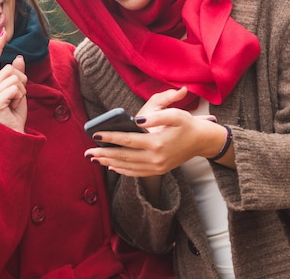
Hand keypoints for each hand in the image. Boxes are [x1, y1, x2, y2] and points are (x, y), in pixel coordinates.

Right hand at [0, 29, 27, 131]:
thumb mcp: (18, 90)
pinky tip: (13, 105)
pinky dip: (20, 96)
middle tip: (18, 95)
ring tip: (15, 101)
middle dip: (22, 80)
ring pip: (14, 78)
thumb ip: (17, 75)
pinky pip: (14, 89)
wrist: (12, 132)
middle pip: (10, 69)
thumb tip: (19, 57)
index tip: (3, 32)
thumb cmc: (14, 112)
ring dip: (22, 90)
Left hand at [84, 87, 227, 175]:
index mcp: (157, 143)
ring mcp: (157, 167)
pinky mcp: (158, 170)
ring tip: (94, 159)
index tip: (95, 134)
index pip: (128, 140)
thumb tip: (137, 119)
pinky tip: (112, 167)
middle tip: (87, 152)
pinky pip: (136, 173)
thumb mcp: (176, 114)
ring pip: (128, 166)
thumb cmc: (187, 124)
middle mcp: (155, 158)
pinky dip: (122, 170)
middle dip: (104, 153)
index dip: (110, 137)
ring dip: (109, 163)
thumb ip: (157, 115)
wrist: (202, 141)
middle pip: (124, 156)